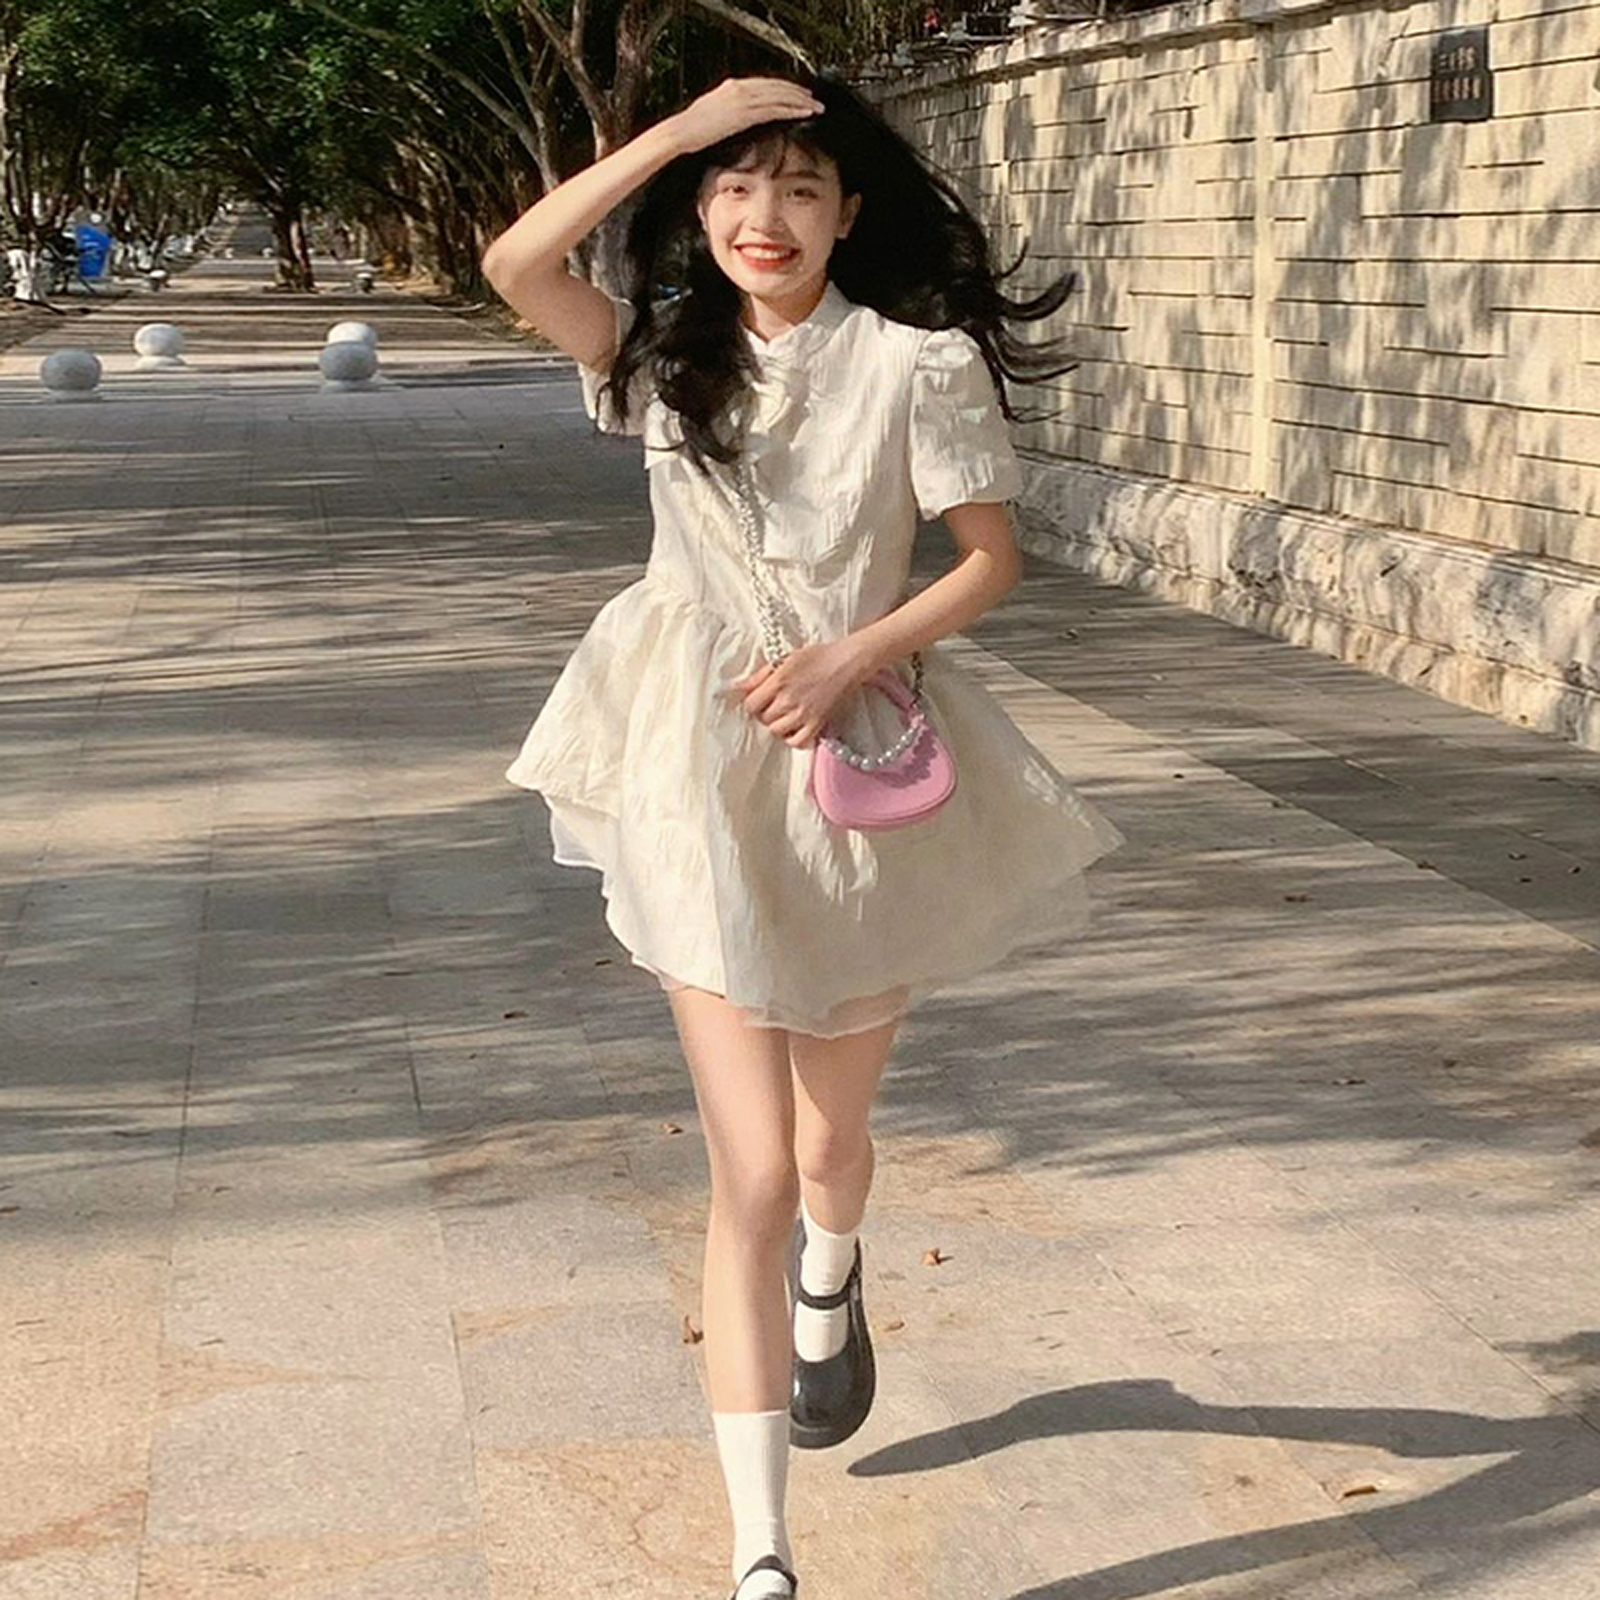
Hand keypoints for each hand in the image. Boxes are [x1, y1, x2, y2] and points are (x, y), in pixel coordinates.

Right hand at [664, 77, 822, 156]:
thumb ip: (727, 111)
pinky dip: (792, 109)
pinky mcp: (744, 114)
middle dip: (796, 92)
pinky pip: (775, 109)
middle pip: (775, 86)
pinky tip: (804, 112)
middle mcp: (739, 88)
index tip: (796, 92)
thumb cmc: (692, 130)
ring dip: (800, 100)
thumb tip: (736, 118)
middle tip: (813, 98)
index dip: (782, 87)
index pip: (764, 84)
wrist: (681, 132)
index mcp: (731, 87)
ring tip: (816, 106)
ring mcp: (743, 100)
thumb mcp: (712, 114)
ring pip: (779, 96)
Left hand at [729, 639, 873, 749]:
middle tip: (776, 704)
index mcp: (778, 682)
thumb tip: (740, 687)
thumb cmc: (818, 656)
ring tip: (786, 715)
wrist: (847, 662)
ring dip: (778, 724)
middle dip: (766, 712)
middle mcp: (788, 700)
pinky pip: (797, 741)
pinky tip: (795, 728)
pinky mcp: (817, 723)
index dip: (753, 703)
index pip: (750, 705)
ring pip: (777, 731)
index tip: (760, 699)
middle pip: (763, 719)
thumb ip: (761, 675)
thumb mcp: (785, 658)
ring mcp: (803, 714)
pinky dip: (793, 738)